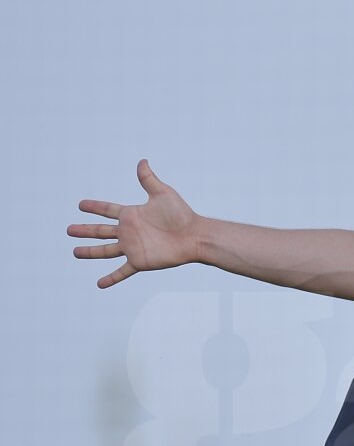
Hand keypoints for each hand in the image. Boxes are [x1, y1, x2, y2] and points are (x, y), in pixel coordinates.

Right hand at [68, 159, 201, 287]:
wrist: (193, 237)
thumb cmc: (181, 215)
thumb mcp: (162, 193)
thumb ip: (148, 179)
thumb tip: (142, 161)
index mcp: (131, 215)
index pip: (107, 210)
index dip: (94, 207)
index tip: (80, 205)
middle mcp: (129, 232)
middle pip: (101, 231)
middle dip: (85, 231)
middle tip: (69, 230)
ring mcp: (133, 248)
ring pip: (106, 251)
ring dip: (90, 252)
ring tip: (75, 252)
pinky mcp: (139, 261)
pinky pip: (121, 271)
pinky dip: (111, 278)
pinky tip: (99, 284)